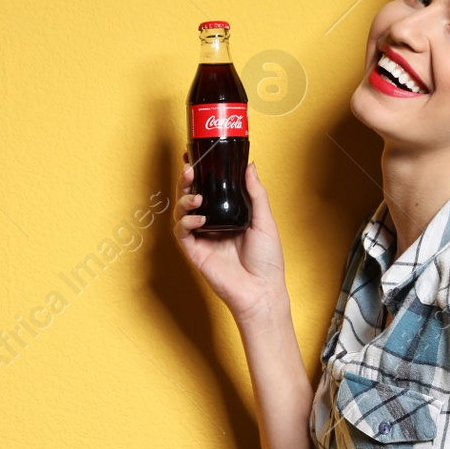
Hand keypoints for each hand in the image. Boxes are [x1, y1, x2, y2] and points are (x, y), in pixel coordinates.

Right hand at [173, 152, 288, 324]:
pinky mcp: (194, 252)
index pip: (211, 189)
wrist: (261, 291)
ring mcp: (202, 237)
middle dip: (187, 182)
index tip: (197, 157)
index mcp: (229, 215)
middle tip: (190, 170)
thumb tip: (250, 166)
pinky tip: (199, 219)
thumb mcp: (265, 220)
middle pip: (192, 196)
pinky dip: (186, 222)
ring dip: (184, 199)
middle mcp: (213, 223)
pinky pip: (182, 232)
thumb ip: (256, 193)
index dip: (201, 174)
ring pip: (182, 212)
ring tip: (196, 196)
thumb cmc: (267, 260)